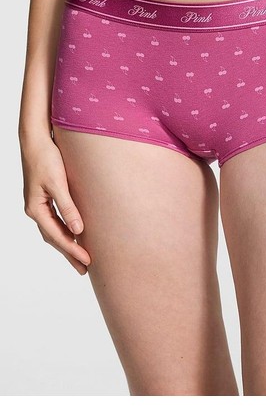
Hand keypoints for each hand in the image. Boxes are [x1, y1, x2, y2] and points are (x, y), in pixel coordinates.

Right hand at [19, 132, 90, 273]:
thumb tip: (78, 230)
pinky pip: (56, 220)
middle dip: (69, 253)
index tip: (87, 261)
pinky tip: (75, 234)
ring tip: (81, 257)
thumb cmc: (46, 158)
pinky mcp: (45, 198)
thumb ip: (68, 207)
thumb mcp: (59, 183)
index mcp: (36, 208)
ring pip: (54, 230)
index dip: (72, 250)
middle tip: (85, 269)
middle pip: (54, 238)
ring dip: (67, 244)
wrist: (36, 140)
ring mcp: (39, 204)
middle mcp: (35, 209)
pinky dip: (65, 230)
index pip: (57, 236)